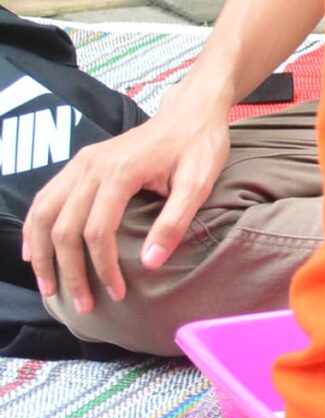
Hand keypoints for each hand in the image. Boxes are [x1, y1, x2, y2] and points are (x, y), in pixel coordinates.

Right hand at [21, 89, 230, 314]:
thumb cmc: (198, 147)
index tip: (118, 294)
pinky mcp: (80, 164)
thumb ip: (173, 223)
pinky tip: (34, 251)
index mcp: (119, 172)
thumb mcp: (198, 184)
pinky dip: (35, 227)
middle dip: (70, 271)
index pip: (97, 232)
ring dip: (42, 254)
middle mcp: (91, 166)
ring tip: (49, 287)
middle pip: (64, 228)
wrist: (190, 112)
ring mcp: (81, 163)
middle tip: (82, 305)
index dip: (103, 268)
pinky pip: (45, 198)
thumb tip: (149, 264)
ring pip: (45, 214)